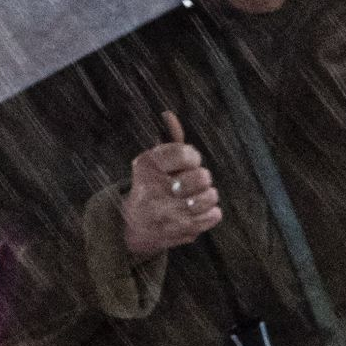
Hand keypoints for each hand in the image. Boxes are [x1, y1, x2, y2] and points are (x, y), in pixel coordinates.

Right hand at [121, 111, 222, 258]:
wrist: (132, 226)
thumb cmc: (150, 187)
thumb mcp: (153, 162)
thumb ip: (169, 140)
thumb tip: (169, 114)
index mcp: (147, 167)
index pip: (186, 153)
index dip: (192, 157)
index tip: (186, 163)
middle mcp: (154, 190)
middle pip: (201, 176)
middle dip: (202, 178)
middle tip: (193, 182)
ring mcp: (168, 213)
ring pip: (210, 197)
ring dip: (208, 195)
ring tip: (198, 196)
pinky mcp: (180, 231)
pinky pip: (213, 215)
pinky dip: (211, 213)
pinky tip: (200, 211)